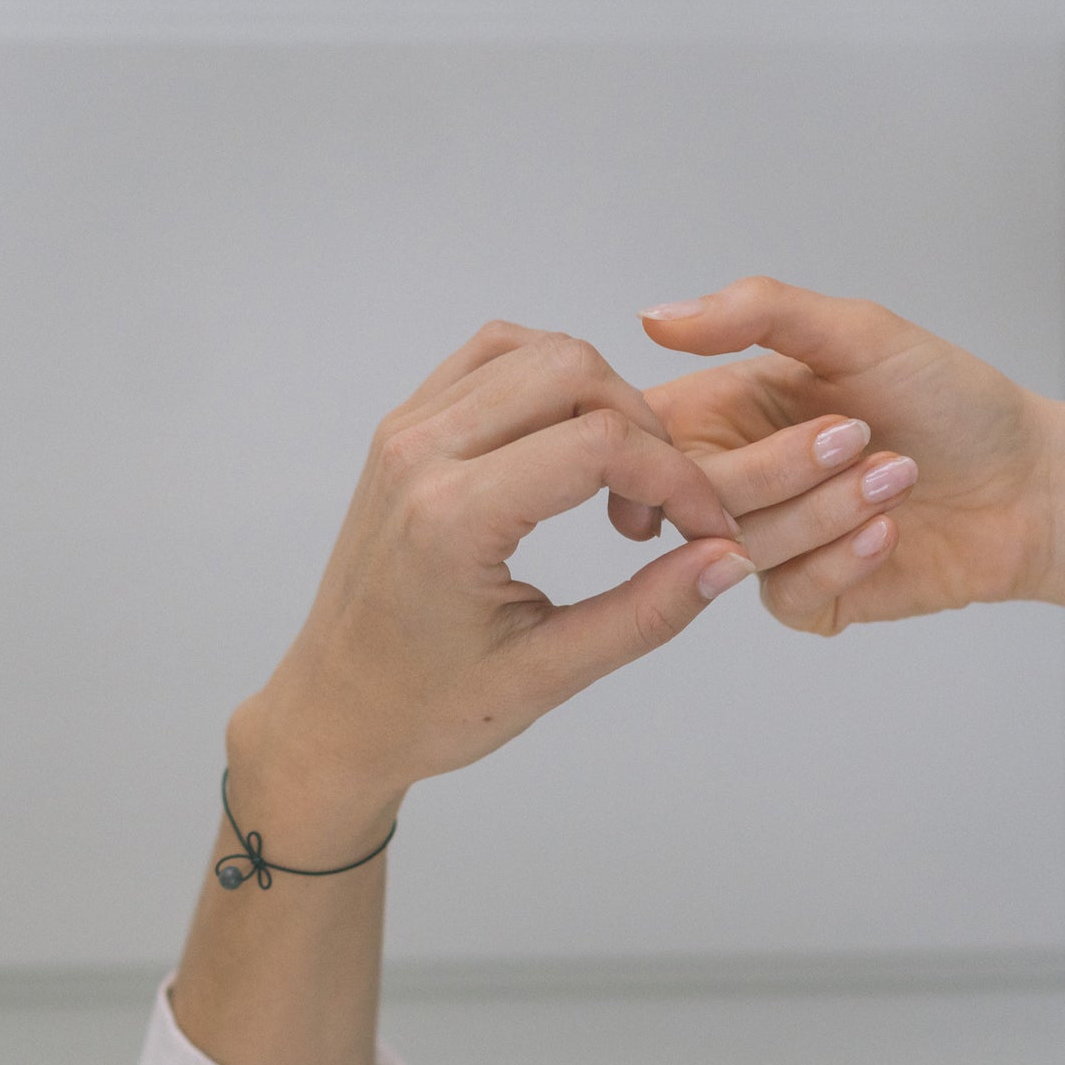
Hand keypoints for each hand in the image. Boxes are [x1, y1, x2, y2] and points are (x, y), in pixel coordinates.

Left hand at [238, 322, 771, 802]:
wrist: (335, 713)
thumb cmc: (426, 708)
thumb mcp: (549, 675)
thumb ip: (647, 613)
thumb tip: (728, 561)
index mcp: (452, 518)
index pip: (600, 445)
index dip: (678, 480)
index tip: (709, 530)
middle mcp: (420, 454)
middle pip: (573, 370)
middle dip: (645, 432)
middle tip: (658, 515)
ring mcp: (405, 431)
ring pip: (537, 351)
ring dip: (602, 402)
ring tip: (615, 489)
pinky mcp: (403, 429)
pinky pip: (492, 359)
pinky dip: (552, 385)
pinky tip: (571, 451)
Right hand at [638, 276, 1058, 633]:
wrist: (1030, 483)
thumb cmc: (952, 400)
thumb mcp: (857, 333)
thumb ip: (757, 314)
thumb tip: (655, 318)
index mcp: (731, 411)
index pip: (653, 435)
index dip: (671, 442)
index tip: (734, 425)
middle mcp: (741, 479)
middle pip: (693, 497)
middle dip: (781, 469)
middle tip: (860, 436)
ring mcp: (772, 545)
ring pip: (741, 548)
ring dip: (829, 509)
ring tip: (898, 476)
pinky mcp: (809, 599)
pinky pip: (787, 594)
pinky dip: (843, 559)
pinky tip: (890, 532)